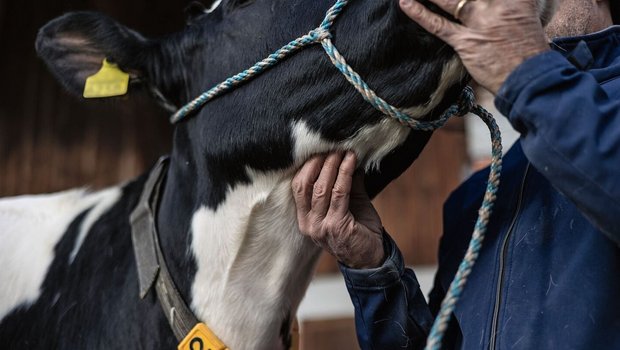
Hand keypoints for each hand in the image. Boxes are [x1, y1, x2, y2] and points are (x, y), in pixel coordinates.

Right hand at [291, 152, 384, 268]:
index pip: (298, 187)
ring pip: (322, 188)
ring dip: (333, 165)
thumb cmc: (359, 231)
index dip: (308, 166)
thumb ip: (345, 183)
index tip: (320, 149)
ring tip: (342, 150)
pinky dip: (345, 174)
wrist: (371, 258)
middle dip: (319, 162)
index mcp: (305, 219)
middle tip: (332, 145)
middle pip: (306, 185)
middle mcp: (308, 224)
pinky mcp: (336, 226)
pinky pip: (340, 193)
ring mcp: (320, 227)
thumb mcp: (349, 204)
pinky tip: (351, 162)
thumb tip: (347, 156)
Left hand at [400, 0, 550, 93]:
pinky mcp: (466, 42)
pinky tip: (405, 3)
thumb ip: (508, 2)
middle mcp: (496, 4)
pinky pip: (438, 25)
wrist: (529, 77)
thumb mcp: (526, 12)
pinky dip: (419, 13)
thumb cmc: (528, 48)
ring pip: (450, 0)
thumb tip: (486, 2)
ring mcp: (479, 22)